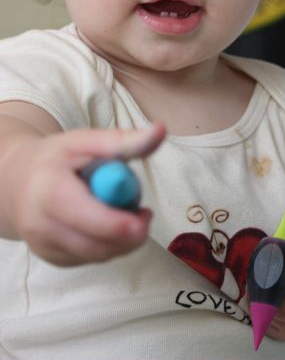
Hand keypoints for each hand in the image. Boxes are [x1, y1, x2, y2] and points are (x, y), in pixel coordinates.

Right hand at [10, 124, 164, 265]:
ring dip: (121, 238)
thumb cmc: (56, 158)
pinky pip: (93, 259)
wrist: (15, 181)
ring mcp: (45, 248)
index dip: (120, 222)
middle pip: (97, 246)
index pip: (89, 218)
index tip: (146, 214)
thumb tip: (161, 130)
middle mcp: (41, 226)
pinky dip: (107, 244)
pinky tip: (103, 223)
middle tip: (143, 212)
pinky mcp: (54, 260)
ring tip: (120, 210)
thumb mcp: (86, 141)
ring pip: (99, 255)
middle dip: (130, 233)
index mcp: (49, 191)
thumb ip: (123, 141)